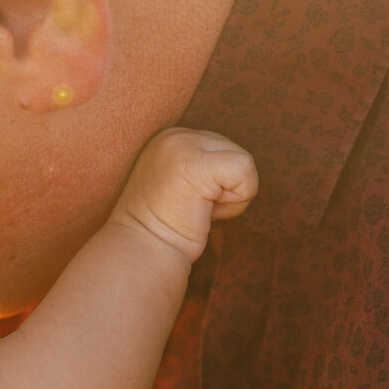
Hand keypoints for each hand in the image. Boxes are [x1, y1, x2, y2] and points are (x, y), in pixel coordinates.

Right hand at [111, 128, 258, 261]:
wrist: (143, 252)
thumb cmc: (165, 229)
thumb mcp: (181, 185)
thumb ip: (205, 168)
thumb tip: (240, 168)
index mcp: (170, 138)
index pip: (223, 150)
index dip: (217, 185)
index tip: (187, 203)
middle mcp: (174, 135)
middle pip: (236, 154)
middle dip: (225, 189)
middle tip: (191, 209)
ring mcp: (183, 145)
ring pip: (244, 163)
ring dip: (229, 199)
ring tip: (195, 210)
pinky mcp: (196, 164)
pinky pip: (245, 171)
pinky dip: (236, 201)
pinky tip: (205, 211)